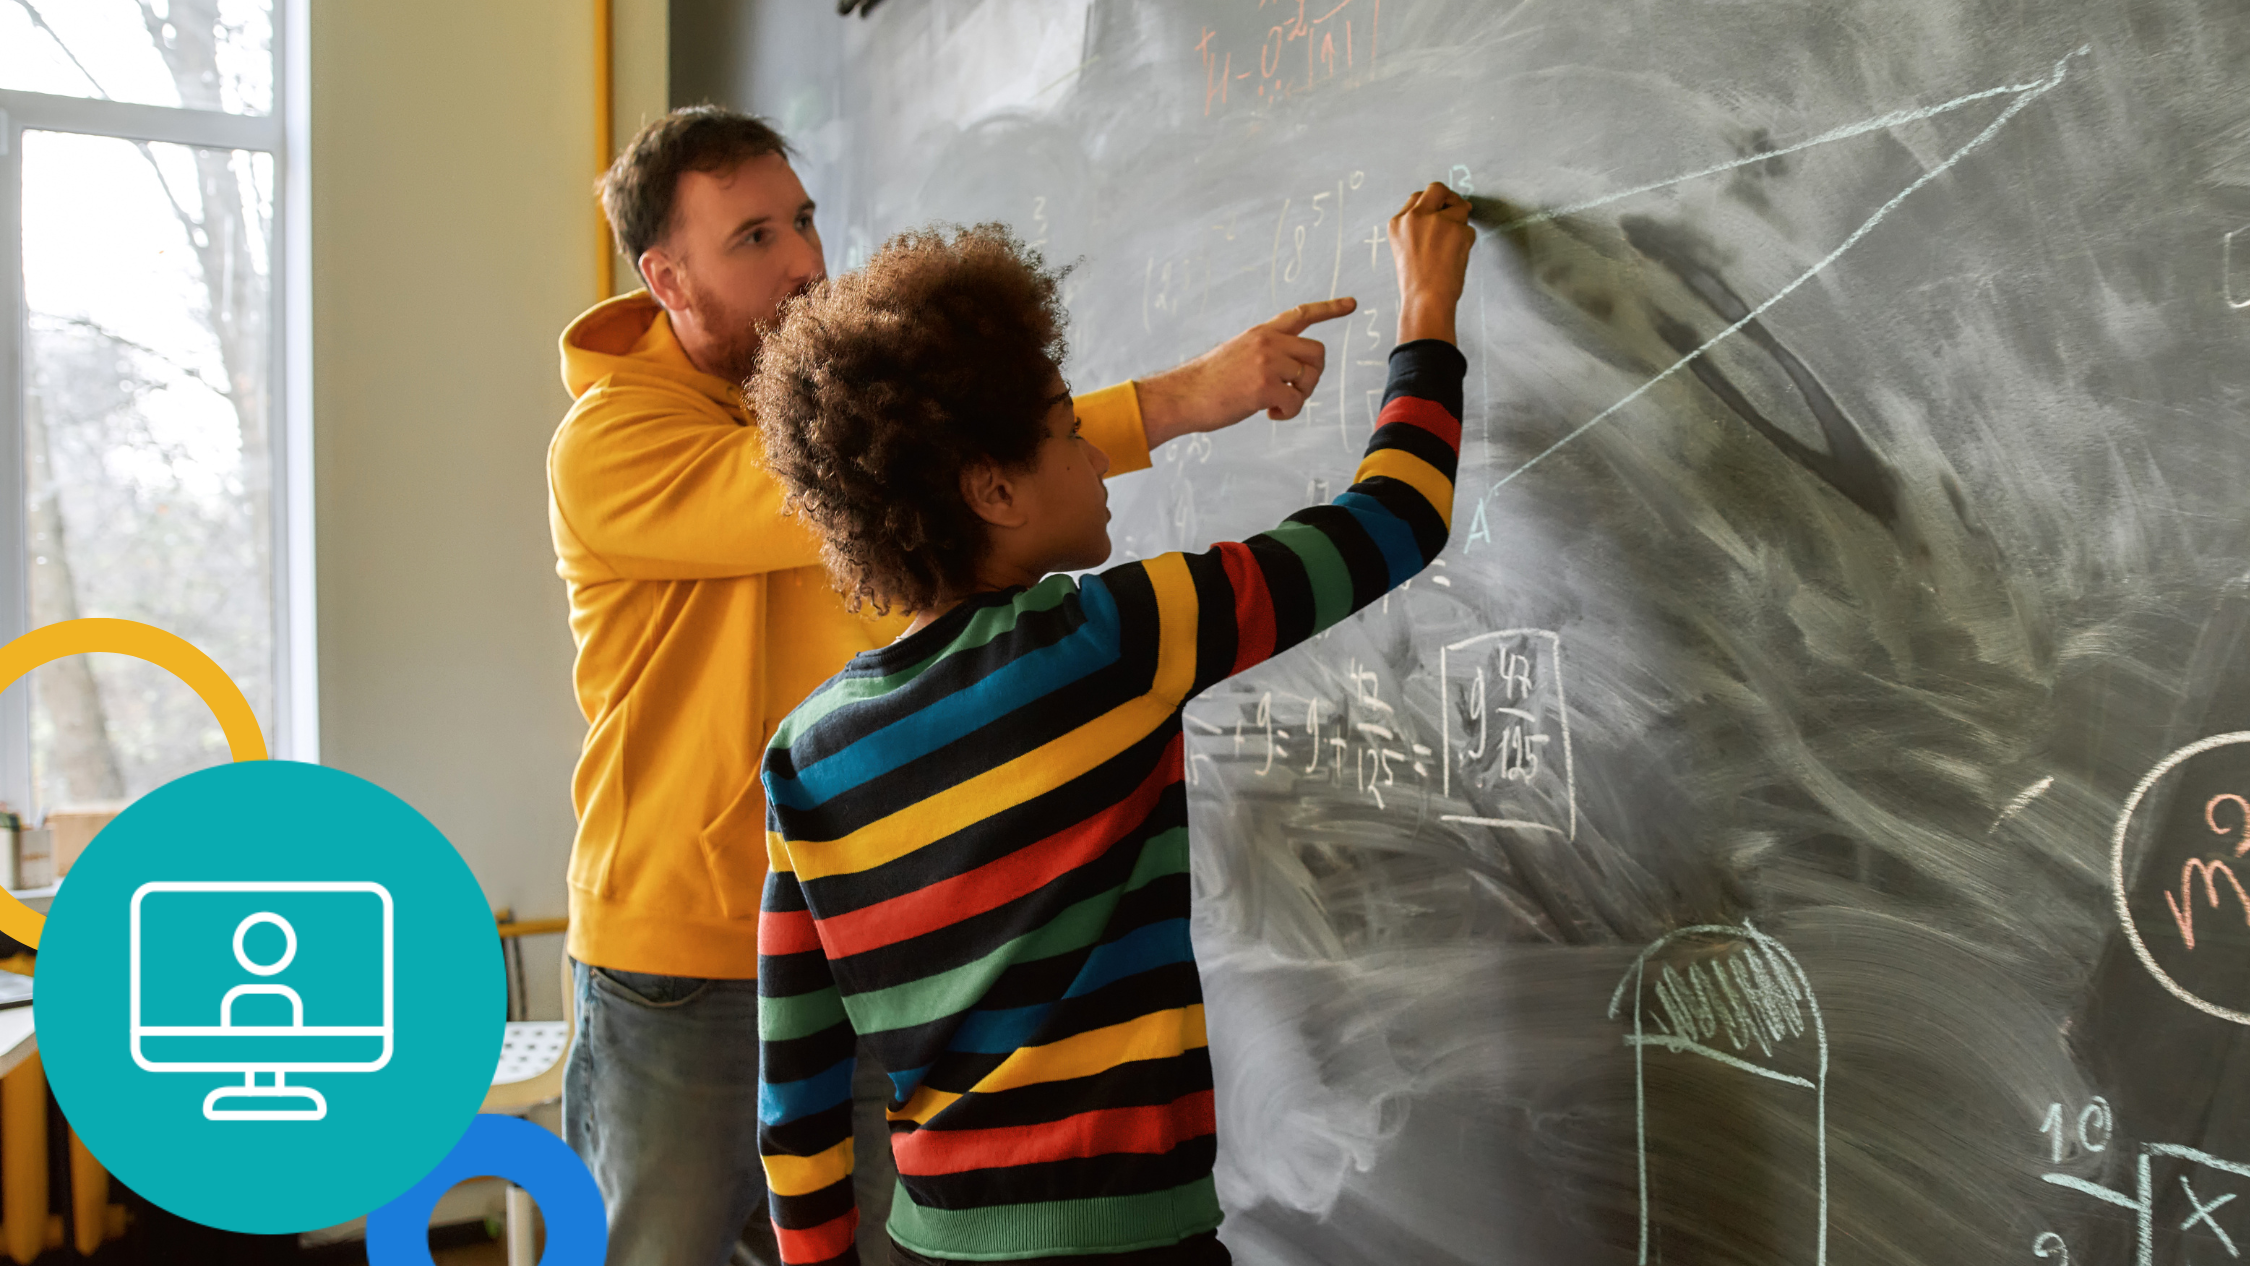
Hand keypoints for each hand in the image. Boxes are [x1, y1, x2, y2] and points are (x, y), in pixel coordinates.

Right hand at [1135, 297, 1358, 445]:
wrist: (1181, 396)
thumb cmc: (1207, 383)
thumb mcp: (1237, 354)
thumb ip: (1266, 355)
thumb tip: (1290, 373)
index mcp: (1261, 333)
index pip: (1302, 314)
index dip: (1330, 308)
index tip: (1352, 303)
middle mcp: (1267, 342)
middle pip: (1318, 352)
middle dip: (1314, 376)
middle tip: (1295, 391)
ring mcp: (1266, 362)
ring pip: (1309, 378)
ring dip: (1299, 397)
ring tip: (1277, 405)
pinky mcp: (1264, 386)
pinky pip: (1295, 402)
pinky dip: (1287, 413)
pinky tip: (1269, 414)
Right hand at [1389, 182, 1474, 344]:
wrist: (1425, 300)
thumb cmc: (1416, 283)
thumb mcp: (1405, 249)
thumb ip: (1418, 228)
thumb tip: (1450, 209)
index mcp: (1397, 223)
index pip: (1417, 197)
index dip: (1432, 204)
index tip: (1440, 212)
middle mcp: (1415, 216)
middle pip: (1437, 189)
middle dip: (1450, 197)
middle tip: (1459, 209)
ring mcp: (1437, 220)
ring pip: (1459, 208)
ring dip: (1461, 224)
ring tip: (1453, 248)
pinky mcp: (1457, 228)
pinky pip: (1469, 229)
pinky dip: (1467, 243)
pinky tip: (1456, 259)